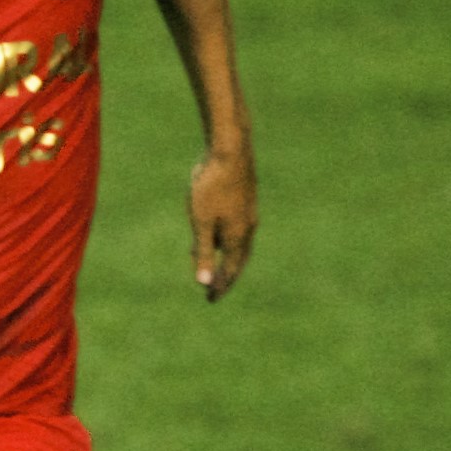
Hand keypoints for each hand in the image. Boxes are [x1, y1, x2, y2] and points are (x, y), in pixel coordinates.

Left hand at [189, 145, 256, 300]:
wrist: (230, 151)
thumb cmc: (212, 187)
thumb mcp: (201, 222)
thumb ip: (202, 252)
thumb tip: (203, 282)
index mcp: (237, 237)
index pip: (229, 270)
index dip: (220, 286)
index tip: (210, 299)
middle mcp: (247, 228)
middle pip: (238, 260)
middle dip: (226, 276)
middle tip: (215, 290)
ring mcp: (249, 214)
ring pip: (238, 244)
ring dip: (226, 258)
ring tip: (212, 267)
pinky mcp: (246, 201)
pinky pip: (237, 229)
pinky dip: (227, 241)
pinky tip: (215, 234)